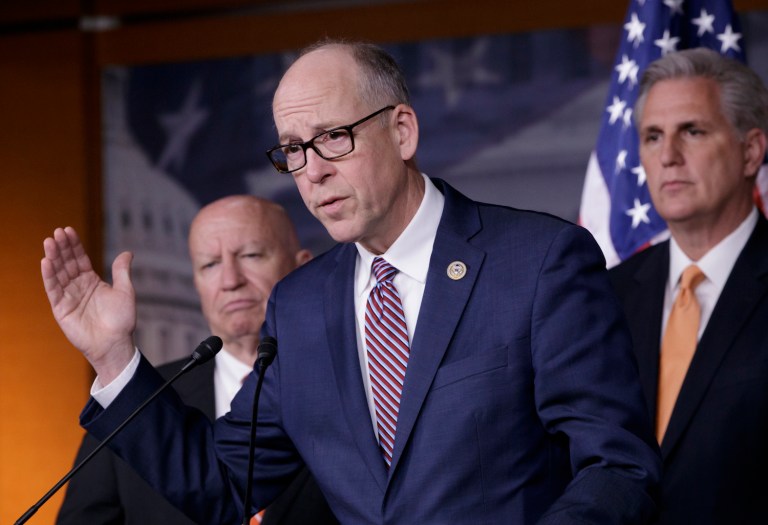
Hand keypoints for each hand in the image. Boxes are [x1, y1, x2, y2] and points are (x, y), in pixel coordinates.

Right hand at [41, 227, 135, 382]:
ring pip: (58, 274)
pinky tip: (45, 262)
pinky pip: (53, 290)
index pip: (79, 259)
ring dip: (53, 258)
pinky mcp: (61, 309)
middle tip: (56, 232)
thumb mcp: (125, 291)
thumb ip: (121, 271)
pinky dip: (49, 276)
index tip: (68, 230)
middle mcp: (78, 287)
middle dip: (61, 247)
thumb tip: (127, 252)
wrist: (116, 343)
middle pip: (67, 263)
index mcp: (91, 281)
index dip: (74, 245)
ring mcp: (68, 297)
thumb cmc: (121, 320)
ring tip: (49, 242)